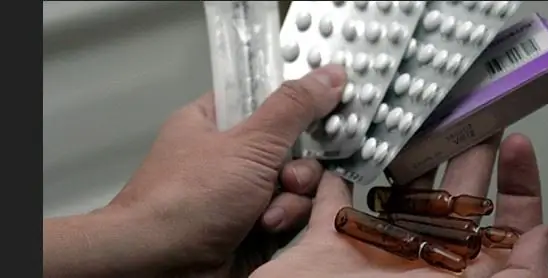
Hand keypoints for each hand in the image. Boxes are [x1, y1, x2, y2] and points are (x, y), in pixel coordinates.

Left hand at [93, 65, 345, 275]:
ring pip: (296, 183)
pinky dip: (284, 221)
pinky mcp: (253, 224)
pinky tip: (266, 229)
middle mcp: (230, 156)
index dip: (300, 103)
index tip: (327, 110)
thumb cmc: (183, 201)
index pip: (268, 97)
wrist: (159, 268)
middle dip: (298, 166)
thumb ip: (293, 108)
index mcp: (216, 122)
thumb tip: (329, 76)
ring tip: (267, 213)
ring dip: (291, 199)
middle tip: (287, 176)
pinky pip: (290, 212)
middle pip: (292, 146)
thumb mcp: (247, 145)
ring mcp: (241, 192)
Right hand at [252, 133, 547, 277]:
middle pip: (454, 196)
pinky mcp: (329, 242)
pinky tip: (346, 152)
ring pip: (398, 193)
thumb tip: (543, 236)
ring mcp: (376, 249)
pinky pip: (332, 201)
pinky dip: (333, 178)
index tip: (518, 144)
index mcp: (460, 274)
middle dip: (467, 152)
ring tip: (420, 122)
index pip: (501, 224)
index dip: (515, 184)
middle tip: (474, 114)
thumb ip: (517, 277)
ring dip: (407, 158)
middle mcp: (422, 258)